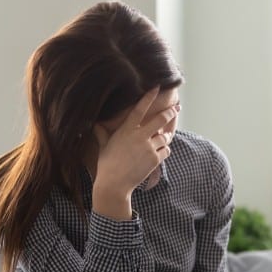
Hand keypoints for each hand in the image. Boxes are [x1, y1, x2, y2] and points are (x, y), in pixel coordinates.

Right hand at [92, 88, 177, 218]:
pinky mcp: (154, 159)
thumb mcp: (103, 146)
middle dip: (170, 112)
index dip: (149, 97)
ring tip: (166, 136)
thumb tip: (95, 125)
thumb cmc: (106, 164)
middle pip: (160, 120)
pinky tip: (161, 152)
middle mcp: (139, 136)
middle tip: (176, 108)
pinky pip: (166, 151)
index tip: (157, 87)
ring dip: (166, 136)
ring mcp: (148, 148)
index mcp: (126, 130)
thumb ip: (102, 133)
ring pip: (165, 137)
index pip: (139, 109)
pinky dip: (165, 150)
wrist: (114, 184)